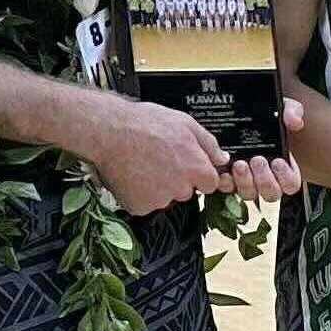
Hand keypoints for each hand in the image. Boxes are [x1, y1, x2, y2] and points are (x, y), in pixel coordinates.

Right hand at [76, 93, 228, 215]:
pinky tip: (131, 173)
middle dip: (175, 178)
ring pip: (164, 197)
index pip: (209, 183)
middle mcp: (181, 189)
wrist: (108, 132)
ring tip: (141, 162)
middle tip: (157, 157)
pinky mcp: (139, 206)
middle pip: (185, 191)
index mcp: (197, 170)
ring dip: (156, 185)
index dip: (196, 172)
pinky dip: (138, 192)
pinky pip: (144, 203)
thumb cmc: (145, 123)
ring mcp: (159, 200)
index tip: (183, 163)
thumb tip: (222, 158)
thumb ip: (208, 144)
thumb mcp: (185, 123)